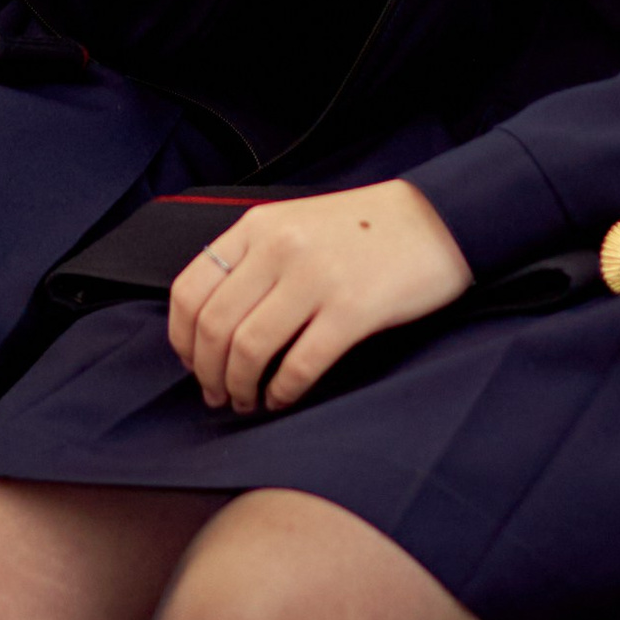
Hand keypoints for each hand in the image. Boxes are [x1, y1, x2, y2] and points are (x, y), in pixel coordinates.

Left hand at [168, 181, 470, 414]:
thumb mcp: (295, 224)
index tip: (192, 364)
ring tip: (248, 402)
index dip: (182, 339)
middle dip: (208, 373)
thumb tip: (212, 321)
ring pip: (249, 349)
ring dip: (241, 388)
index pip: (189, 289)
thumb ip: (253, 258)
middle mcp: (279, 248)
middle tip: (218, 395)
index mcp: (258, 226)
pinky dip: (282, 392)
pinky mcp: (352, 310)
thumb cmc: (364, 228)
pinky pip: (299, 365)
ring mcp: (315, 278)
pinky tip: (283, 399)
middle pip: (214, 326)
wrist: (437, 218)